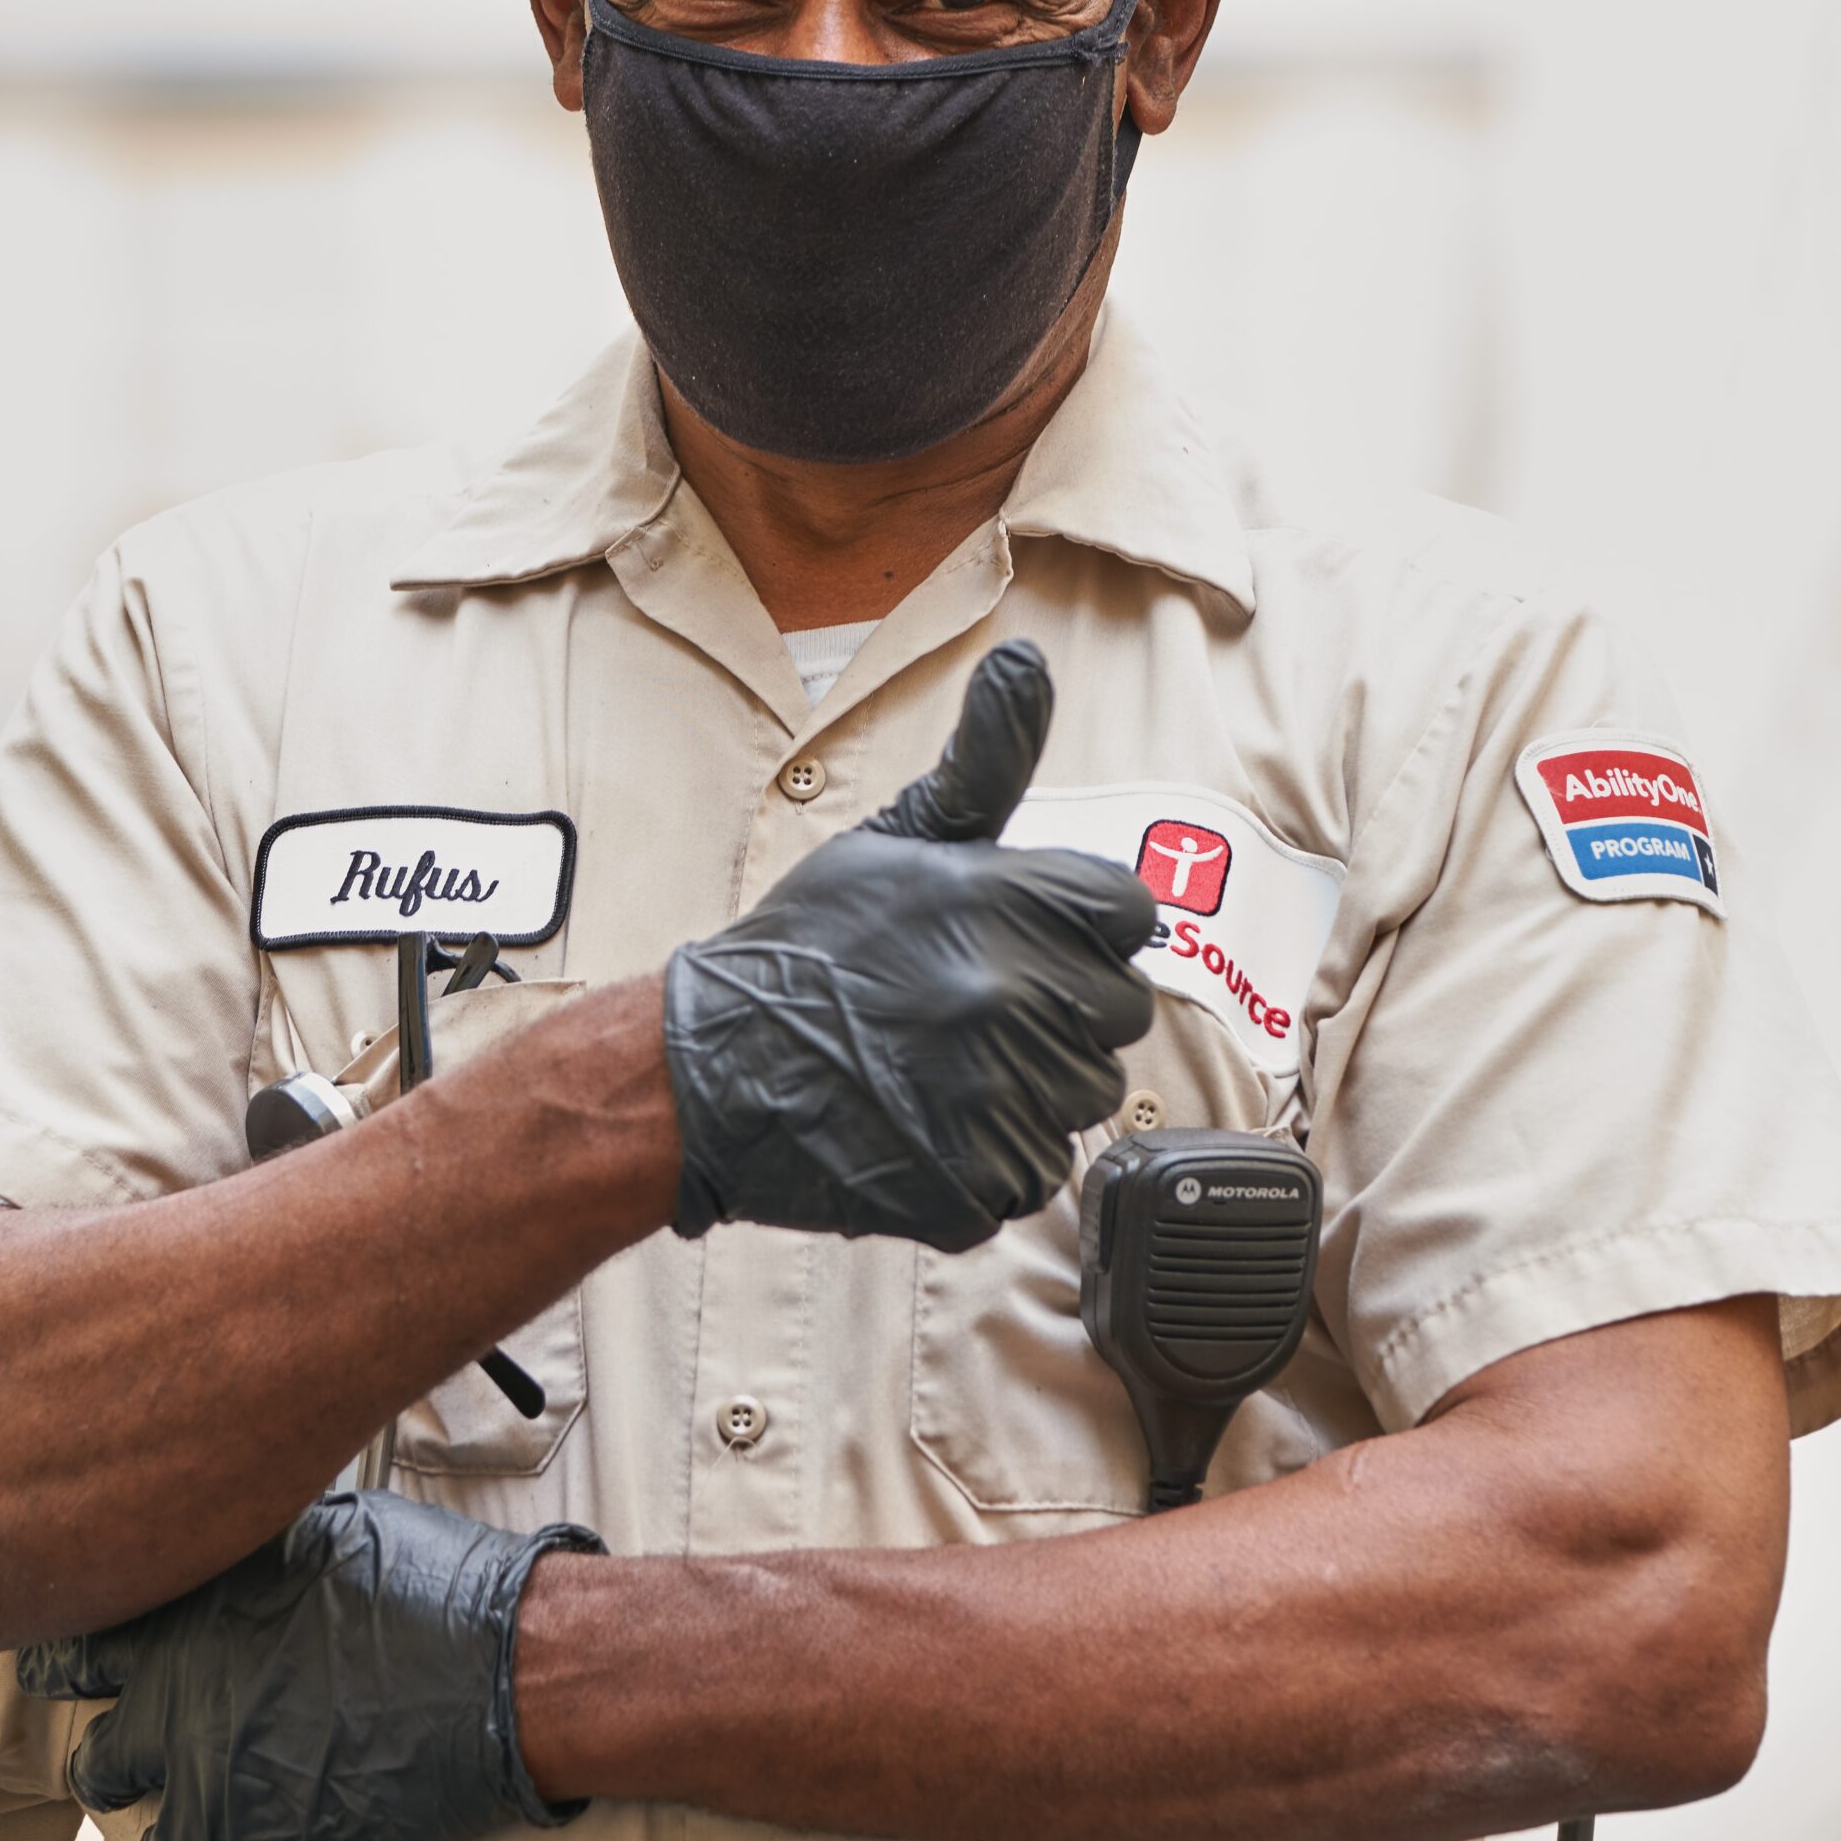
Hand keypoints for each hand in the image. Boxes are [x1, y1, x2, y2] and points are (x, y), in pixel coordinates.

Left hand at [18, 1491, 602, 1840]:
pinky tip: (210, 1834)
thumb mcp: (345, 1527)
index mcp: (209, 1569)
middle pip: (75, 1673)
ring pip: (100, 1769)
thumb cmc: (443, 1595)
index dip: (93, 1600)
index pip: (103, 1581)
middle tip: (122, 1692)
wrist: (500, 1673)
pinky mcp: (225, 1819)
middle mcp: (180, 1649)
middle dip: (89, 1684)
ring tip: (167, 1768)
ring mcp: (193, 1738)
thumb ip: (271, 1543)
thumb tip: (253, 1542)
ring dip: (128, 1768)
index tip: (97, 1617)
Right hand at [662, 639, 1155, 1252]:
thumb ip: (985, 759)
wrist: (711, 1068)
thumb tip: (1029, 659)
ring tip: (942, 1065)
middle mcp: (1010, 998)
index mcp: (1006, 902)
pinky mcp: (974, 1181)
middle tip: (970, 1007)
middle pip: (1119, 1011)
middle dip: (1060, 1010)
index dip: (1079, 927)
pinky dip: (992, 1158)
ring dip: (1029, 1087)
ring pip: (1081, 1096)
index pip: (1129, 913)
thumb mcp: (897, 837)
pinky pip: (1035, 1171)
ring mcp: (994, 1097)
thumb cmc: (810, 944)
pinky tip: (929, 1122)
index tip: (1023, 941)